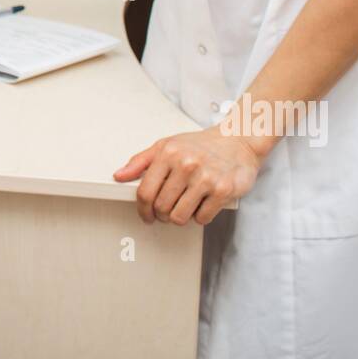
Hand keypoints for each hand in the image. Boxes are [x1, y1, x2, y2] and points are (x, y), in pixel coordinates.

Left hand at [113, 128, 261, 225]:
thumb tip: (119, 175)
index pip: (145, 192)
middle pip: (161, 207)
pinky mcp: (223, 190)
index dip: (142, 209)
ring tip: (184, 207)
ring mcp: (205, 178)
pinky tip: (202, 204)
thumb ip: (141, 161)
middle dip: (162, 214)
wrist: (238, 140)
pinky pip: (202, 218)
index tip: (146, 215)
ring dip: (180, 217)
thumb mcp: (167, 145)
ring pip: (179, 217)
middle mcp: (186, 164)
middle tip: (168, 210)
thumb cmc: (201, 145)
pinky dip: (200, 216)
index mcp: (168, 153)